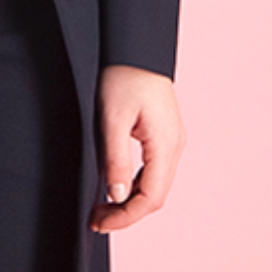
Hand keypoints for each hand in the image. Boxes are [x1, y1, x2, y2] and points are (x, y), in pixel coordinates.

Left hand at [89, 64, 185, 232]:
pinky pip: (154, 173)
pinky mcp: (165, 138)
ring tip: (102, 208)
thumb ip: (116, 161)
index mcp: (166, 144)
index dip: (125, 217)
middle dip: (126, 214)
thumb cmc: (123, 77)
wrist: (135, 48)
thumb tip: (117, 197)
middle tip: (96, 220)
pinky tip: (115, 189)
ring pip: (155, 187)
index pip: (151, 197)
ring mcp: (172, 142)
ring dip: (130, 203)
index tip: (99, 223)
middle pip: (155, 197)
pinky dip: (135, 187)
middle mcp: (175, 146)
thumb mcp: (112, 121)